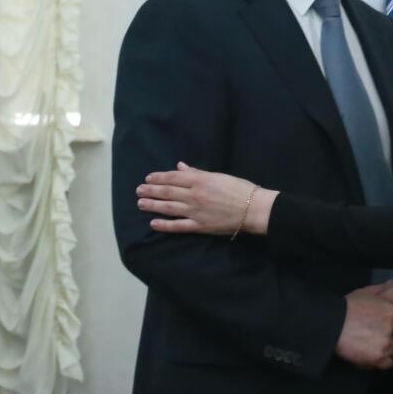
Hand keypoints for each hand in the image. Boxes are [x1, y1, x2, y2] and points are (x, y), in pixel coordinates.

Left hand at [139, 163, 274, 236]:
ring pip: (169, 207)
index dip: (159, 177)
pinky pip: (178, 226)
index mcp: (200, 180)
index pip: (174, 178)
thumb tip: (180, 167)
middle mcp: (194, 195)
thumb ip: (197, 173)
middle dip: (151, 191)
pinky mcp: (200, 226)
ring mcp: (196, 211)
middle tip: (139, 190)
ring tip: (141, 203)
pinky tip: (153, 223)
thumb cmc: (240, 189)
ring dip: (153, 205)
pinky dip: (165, 225)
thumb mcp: (218, 176)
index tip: (148, 178)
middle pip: (167, 192)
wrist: (253, 209)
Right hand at [336, 288, 392, 370]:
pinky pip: (388, 364)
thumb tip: (392, 283)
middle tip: (382, 339)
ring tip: (376, 348)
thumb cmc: (347, 308)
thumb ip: (382, 289)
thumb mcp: (365, 292)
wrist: (333, 324)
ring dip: (388, 351)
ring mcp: (386, 344)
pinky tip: (373, 356)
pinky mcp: (377, 358)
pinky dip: (382, 362)